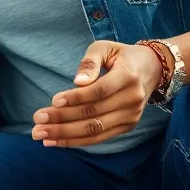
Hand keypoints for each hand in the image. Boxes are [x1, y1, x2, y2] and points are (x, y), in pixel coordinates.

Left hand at [31, 40, 167, 148]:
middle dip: (62, 119)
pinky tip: (55, 142)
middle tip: (37, 120)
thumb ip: (90, 62)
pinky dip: (76, 141)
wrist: (152, 69)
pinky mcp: (126, 126)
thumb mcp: (105, 48)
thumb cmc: (121, 56)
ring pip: (94, 130)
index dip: (76, 98)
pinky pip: (99, 137)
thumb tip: (77, 82)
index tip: (53, 101)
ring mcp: (131, 116)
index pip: (99, 91)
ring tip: (40, 134)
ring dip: (65, 135)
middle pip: (93, 114)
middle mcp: (132, 99)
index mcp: (128, 76)